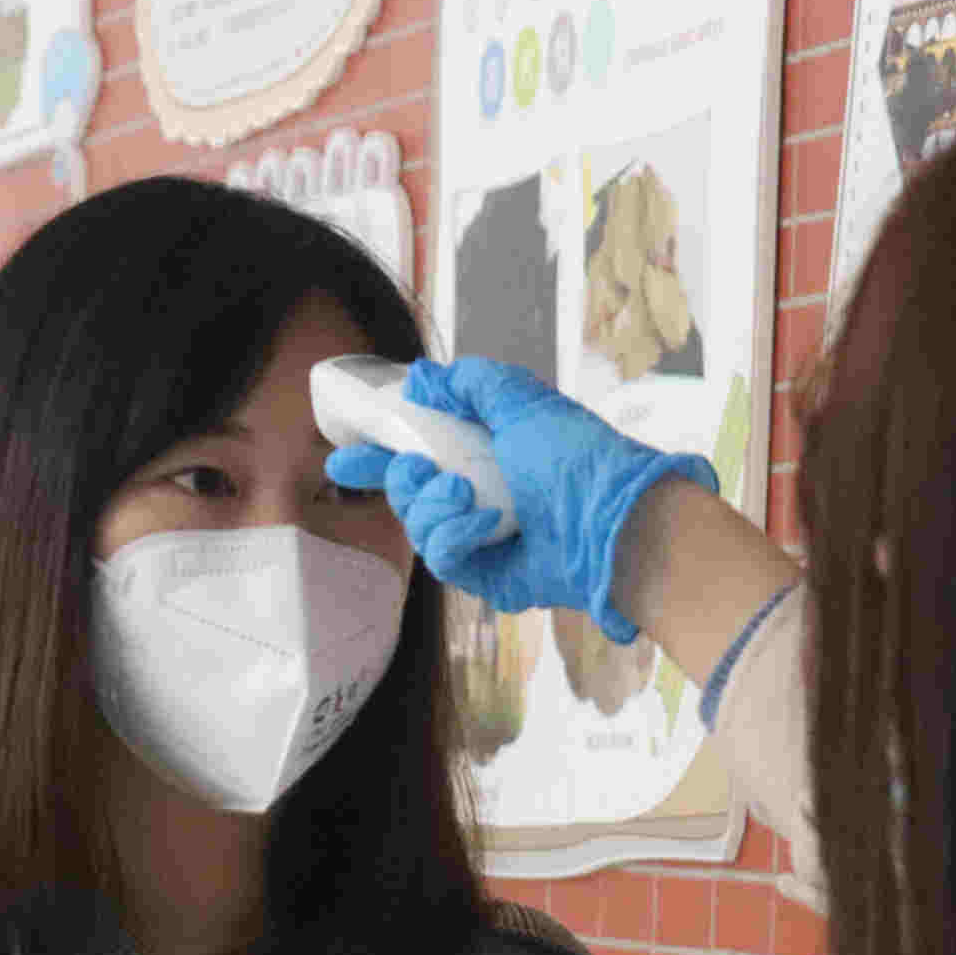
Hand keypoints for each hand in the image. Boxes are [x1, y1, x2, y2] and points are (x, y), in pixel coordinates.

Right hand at [324, 355, 715, 640]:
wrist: (612, 519)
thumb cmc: (576, 456)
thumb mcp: (520, 401)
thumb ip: (470, 383)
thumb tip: (421, 378)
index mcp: (486, 453)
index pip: (419, 454)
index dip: (378, 456)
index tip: (343, 456)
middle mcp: (481, 495)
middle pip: (408, 493)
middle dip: (400, 479)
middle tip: (415, 468)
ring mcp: (484, 539)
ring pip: (419, 527)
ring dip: (431, 507)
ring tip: (465, 494)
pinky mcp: (487, 576)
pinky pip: (443, 559)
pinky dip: (456, 536)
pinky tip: (487, 524)